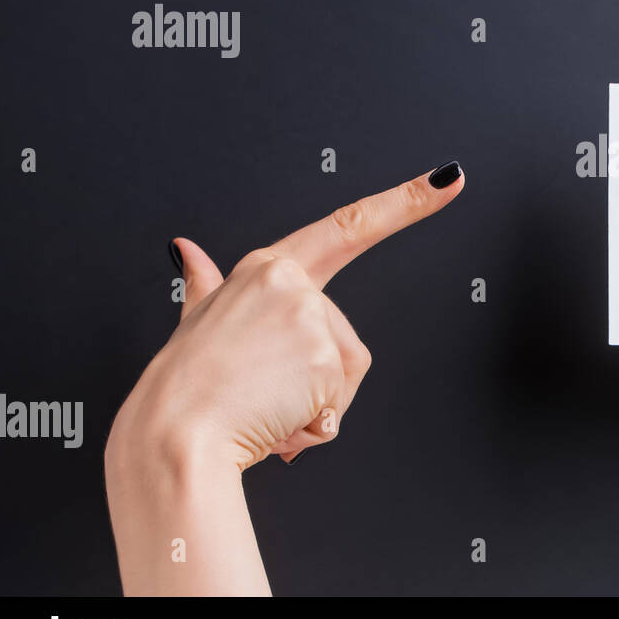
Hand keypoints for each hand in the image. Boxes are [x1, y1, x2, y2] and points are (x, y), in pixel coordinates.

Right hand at [107, 161, 464, 470]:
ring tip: (264, 407)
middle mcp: (291, 282)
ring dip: (315, 406)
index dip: (406, 203)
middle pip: (346, 339)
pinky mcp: (324, 357)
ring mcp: (309, 317)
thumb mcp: (195, 322)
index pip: (350, 225)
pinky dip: (311, 426)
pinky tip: (274, 422)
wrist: (170, 438)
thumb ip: (205, 284)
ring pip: (345, 374)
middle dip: (319, 381)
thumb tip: (186, 250)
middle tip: (262, 394)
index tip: (449, 180)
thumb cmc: (183, 387)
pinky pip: (338, 404)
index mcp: (267, 268)